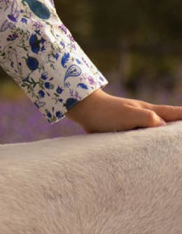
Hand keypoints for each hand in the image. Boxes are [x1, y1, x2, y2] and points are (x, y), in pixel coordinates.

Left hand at [65, 88, 181, 132]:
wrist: (84, 109)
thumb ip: (147, 118)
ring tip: (173, 143)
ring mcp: (135, 122)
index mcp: (148, 111)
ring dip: (166, 135)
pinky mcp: (125, 130)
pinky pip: (143, 137)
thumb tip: (163, 125)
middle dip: (178, 125)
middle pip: (167, 121)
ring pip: (156, 129)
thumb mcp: (129, 115)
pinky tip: (151, 147)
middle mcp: (144, 115)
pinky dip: (151, 141)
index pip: (172, 113)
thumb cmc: (106, 111)